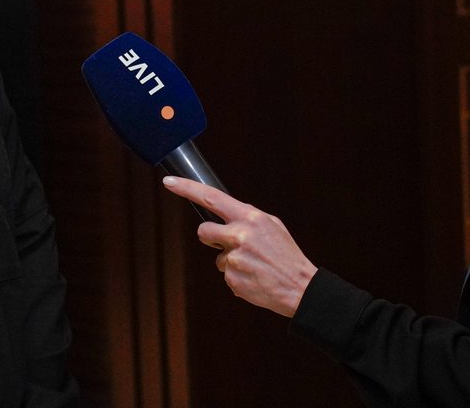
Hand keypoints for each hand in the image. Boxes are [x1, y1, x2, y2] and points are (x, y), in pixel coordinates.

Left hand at [162, 176, 317, 317]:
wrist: (300, 287)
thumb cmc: (286, 255)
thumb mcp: (272, 226)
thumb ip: (246, 218)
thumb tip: (225, 214)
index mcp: (250, 218)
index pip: (211, 198)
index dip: (187, 188)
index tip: (168, 182)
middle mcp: (240, 235)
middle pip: (204, 230)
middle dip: (210, 237)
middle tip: (226, 243)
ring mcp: (234, 258)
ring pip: (217, 257)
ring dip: (229, 260)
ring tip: (253, 265)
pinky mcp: (232, 279)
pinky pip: (225, 274)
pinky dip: (237, 276)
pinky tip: (254, 278)